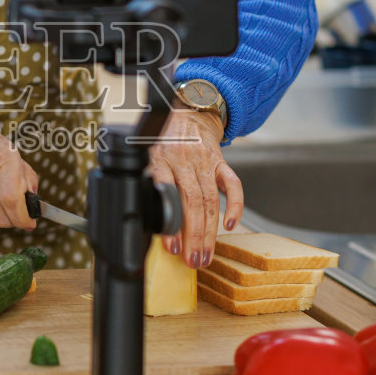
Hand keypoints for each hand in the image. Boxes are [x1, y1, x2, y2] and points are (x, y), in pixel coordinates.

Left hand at [148, 108, 243, 268]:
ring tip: (205, 255)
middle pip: (192, 202)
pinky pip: (233, 185)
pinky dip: (235, 206)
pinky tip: (230, 225)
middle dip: (194, 236)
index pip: (168, 195)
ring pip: (210, 200)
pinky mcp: (221, 162)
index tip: (172, 248)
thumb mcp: (146, 156)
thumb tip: (140, 218)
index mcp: (160, 159)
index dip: (172, 225)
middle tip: (193, 261)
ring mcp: (205, 161)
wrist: (188, 113)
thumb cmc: (163, 140)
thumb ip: (146, 181)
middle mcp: (184, 160)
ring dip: (209, 232)